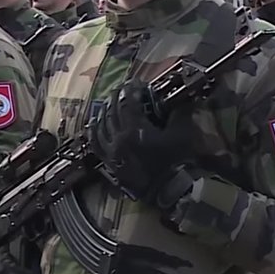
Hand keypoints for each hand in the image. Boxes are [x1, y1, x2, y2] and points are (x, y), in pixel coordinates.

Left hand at [89, 82, 194, 200]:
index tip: (136, 82)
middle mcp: (118, 138)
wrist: (168, 191)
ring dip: (104, 112)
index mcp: (134, 129)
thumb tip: (181, 99)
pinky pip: (96, 145)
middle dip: (116, 97)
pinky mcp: (110, 163)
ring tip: (107, 103)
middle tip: (121, 89)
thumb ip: (179, 114)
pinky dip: (93, 132)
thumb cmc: (176, 162)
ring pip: (101, 126)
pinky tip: (93, 125)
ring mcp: (112, 152)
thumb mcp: (181, 134)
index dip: (131, 90)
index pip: (128, 102)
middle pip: (112, 112)